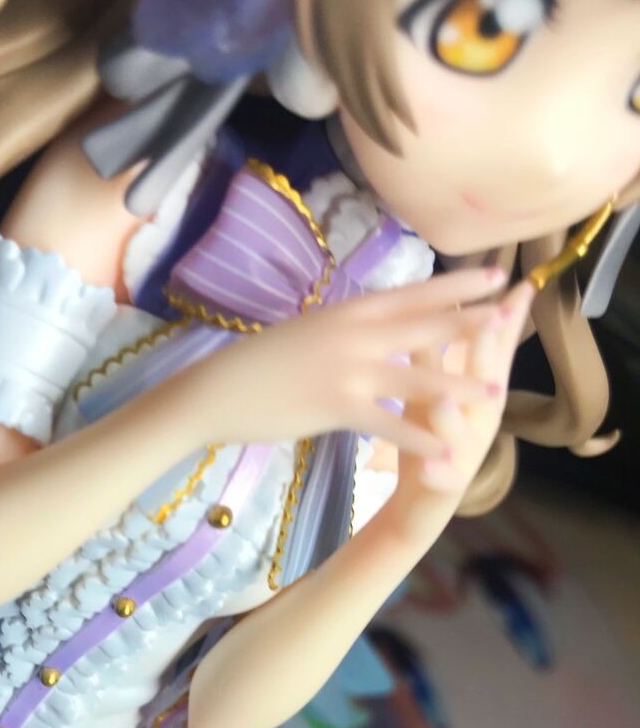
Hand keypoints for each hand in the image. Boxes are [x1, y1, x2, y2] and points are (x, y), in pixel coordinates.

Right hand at [186, 266, 509, 457]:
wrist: (216, 390)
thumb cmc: (257, 364)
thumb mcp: (306, 332)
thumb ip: (344, 329)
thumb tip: (370, 325)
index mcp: (347, 311)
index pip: (412, 293)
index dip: (455, 285)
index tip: (491, 275)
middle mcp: (355, 334)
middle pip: (425, 326)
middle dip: (470, 322)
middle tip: (510, 317)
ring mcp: (348, 370)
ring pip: (416, 377)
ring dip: (457, 387)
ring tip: (492, 394)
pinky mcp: (337, 407)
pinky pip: (389, 425)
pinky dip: (420, 439)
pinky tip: (445, 451)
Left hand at [382, 280, 535, 545]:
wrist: (423, 498)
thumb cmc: (427, 429)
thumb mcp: (430, 383)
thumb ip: (436, 346)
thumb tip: (442, 295)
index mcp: (477, 388)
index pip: (493, 345)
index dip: (505, 315)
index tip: (518, 281)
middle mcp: (480, 416)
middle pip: (485, 379)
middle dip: (487, 350)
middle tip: (493, 318)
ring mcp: (467, 450)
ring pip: (462, 429)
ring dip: (454, 414)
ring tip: (445, 399)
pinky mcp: (447, 483)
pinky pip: (443, 477)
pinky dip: (437, 470)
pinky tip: (429, 467)